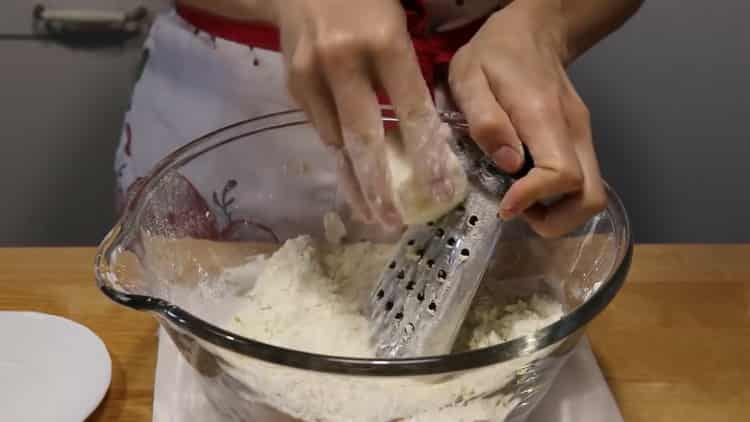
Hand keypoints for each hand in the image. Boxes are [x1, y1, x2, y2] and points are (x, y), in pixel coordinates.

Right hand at [272, 0, 457, 227]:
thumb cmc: (366, 0)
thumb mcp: (397, 25)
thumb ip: (407, 74)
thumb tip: (425, 134)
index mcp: (383, 42)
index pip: (411, 111)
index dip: (427, 155)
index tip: (440, 190)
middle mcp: (343, 62)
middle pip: (365, 138)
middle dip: (380, 187)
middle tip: (395, 223)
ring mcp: (311, 76)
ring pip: (337, 142)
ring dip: (356, 183)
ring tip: (373, 215)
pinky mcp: (293, 86)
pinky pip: (321, 130)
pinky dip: (340, 158)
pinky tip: (353, 182)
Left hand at [448, 2, 606, 237]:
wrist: (534, 31)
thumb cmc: (494, 55)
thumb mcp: (470, 78)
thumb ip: (486, 121)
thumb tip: (509, 165)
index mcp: (543, 117)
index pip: (561, 174)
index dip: (535, 199)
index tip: (505, 206)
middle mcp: (574, 132)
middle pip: (590, 198)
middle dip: (554, 220)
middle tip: (516, 209)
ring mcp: (583, 137)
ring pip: (590, 195)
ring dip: (558, 213)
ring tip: (520, 201)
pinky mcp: (580, 141)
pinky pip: (582, 183)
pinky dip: (559, 199)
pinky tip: (527, 187)